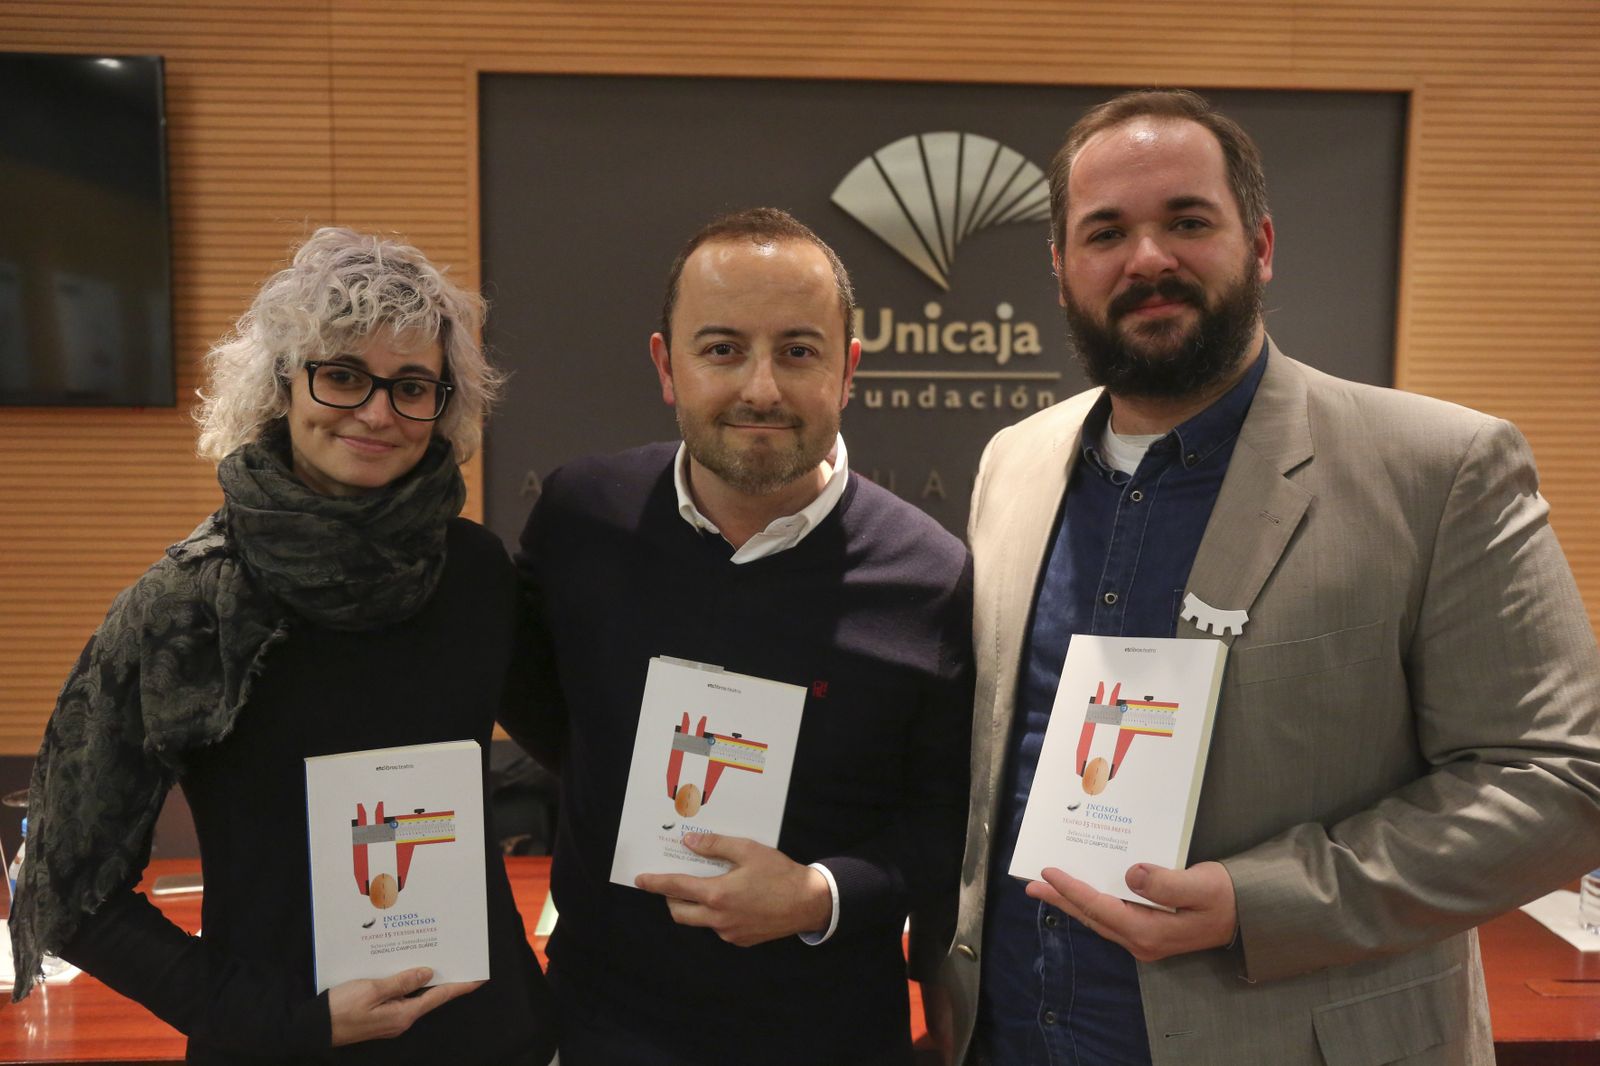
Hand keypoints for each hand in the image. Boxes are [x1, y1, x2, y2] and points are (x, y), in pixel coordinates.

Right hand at [327, 967, 483, 1045]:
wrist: (314, 1030)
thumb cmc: (341, 1009)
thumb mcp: (373, 990)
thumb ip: (402, 981)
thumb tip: (427, 973)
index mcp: (403, 1014)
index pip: (439, 997)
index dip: (460, 986)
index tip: (479, 978)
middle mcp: (401, 1019)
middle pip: (429, 995)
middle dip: (443, 978)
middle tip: (457, 960)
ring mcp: (390, 1019)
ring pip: (414, 995)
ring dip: (424, 979)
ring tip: (436, 959)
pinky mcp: (380, 1016)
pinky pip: (399, 997)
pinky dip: (406, 983)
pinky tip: (405, 970)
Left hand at [633, 832, 832, 946]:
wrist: (808, 903)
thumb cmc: (780, 874)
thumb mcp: (749, 850)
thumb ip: (716, 846)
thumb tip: (690, 843)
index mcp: (718, 894)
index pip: (676, 888)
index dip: (655, 883)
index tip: (640, 880)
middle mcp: (719, 918)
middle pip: (679, 912)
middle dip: (671, 899)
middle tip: (677, 884)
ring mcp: (729, 933)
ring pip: (700, 921)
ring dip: (697, 906)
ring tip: (712, 887)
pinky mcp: (740, 940)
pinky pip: (719, 928)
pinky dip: (717, 914)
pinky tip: (734, 900)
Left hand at [1024, 861, 1236, 961]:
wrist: (1246, 915)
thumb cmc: (1225, 897)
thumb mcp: (1201, 885)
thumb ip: (1166, 882)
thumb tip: (1132, 874)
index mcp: (1150, 932)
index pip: (1101, 908)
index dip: (1072, 889)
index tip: (1049, 871)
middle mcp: (1141, 941)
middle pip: (1092, 917)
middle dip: (1060, 899)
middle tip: (1031, 884)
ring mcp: (1143, 940)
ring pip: (1098, 919)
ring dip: (1072, 902)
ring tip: (1046, 886)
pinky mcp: (1147, 932)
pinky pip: (1110, 917)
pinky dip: (1091, 903)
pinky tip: (1081, 891)